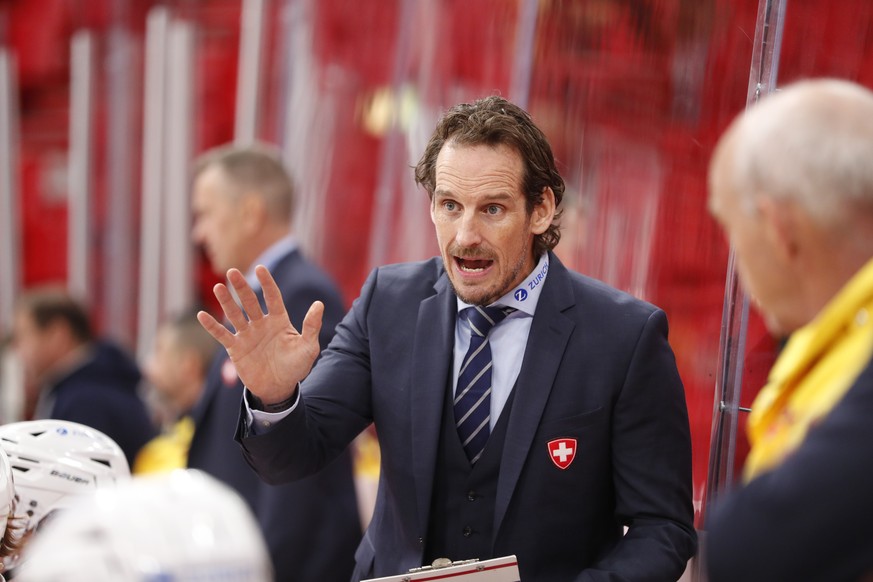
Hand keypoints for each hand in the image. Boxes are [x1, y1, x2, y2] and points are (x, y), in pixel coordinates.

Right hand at [197, 265, 323, 404]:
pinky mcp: (236, 348)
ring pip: (234, 314)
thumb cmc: (295, 367)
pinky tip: (202, 315)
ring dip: (226, 302)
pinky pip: (222, 335)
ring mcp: (247, 335)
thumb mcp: (308, 347)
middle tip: (232, 271)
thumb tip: (319, 304)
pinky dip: (212, 326)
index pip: (272, 297)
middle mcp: (261, 324)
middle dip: (242, 287)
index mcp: (279, 320)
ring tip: (218, 287)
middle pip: (250, 302)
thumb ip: (311, 326)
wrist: (279, 388)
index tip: (261, 268)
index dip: (267, 283)